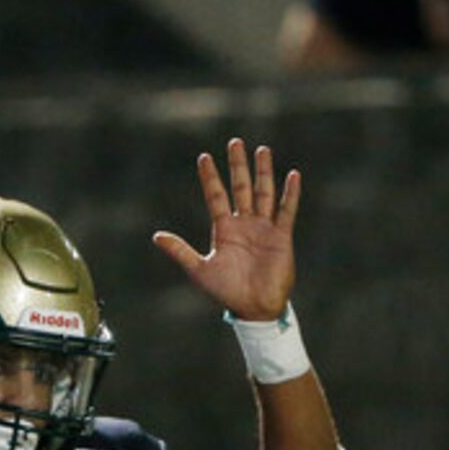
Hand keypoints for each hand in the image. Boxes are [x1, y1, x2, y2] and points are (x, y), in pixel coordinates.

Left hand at [152, 138, 299, 323]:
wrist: (254, 307)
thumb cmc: (227, 291)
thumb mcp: (199, 269)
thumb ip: (180, 251)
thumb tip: (156, 236)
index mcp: (224, 228)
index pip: (215, 196)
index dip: (210, 177)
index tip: (204, 158)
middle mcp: (244, 223)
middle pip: (240, 187)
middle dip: (238, 165)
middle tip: (235, 142)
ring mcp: (263, 227)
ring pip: (263, 193)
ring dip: (263, 172)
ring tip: (262, 150)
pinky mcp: (281, 236)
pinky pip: (286, 210)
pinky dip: (290, 194)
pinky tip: (292, 175)